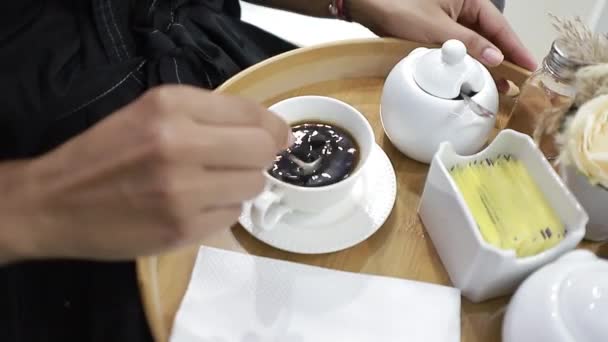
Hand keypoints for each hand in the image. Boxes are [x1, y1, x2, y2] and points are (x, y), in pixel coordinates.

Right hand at [19, 86, 289, 260]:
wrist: (55, 202)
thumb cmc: (106, 152)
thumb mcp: (150, 112)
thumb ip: (209, 114)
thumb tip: (270, 131)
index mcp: (170, 107)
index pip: (252, 115)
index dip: (273, 128)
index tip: (277, 137)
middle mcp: (179, 145)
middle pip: (262, 151)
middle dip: (260, 156)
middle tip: (241, 161)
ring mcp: (183, 191)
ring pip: (253, 186)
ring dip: (240, 185)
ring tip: (208, 184)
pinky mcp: (183, 229)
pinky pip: (233, 216)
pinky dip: (222, 211)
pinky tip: (194, 206)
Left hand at [350, 0, 536, 70]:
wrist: (368, 5)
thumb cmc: (401, 9)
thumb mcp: (437, 29)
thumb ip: (468, 44)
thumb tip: (497, 59)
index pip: (499, 25)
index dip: (515, 47)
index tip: (530, 66)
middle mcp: (463, 7)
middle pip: (490, 35)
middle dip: (503, 59)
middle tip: (517, 83)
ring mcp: (449, 19)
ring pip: (475, 43)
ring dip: (485, 63)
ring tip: (498, 87)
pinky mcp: (436, 30)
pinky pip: (458, 47)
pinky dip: (467, 62)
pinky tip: (472, 77)